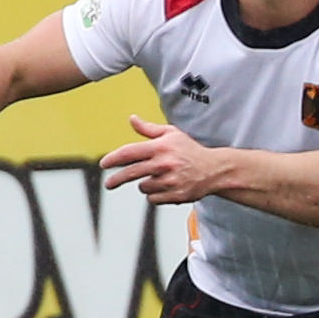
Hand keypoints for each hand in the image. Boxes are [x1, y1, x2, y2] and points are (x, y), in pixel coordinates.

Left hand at [100, 114, 221, 204]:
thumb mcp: (172, 134)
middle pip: (131, 173)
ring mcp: (170, 180)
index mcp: (161, 147)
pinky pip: (153, 199)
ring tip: (160, 178)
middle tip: (109, 184)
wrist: (215, 169)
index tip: (104, 163)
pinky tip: (167, 187)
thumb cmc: (189, 150)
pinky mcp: (176, 195)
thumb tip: (131, 119)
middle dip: (116, 180)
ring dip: (146, 184)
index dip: (113, 158)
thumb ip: (149, 129)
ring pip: (143, 187)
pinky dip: (155, 195)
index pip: (129, 152)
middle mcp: (164, 163)